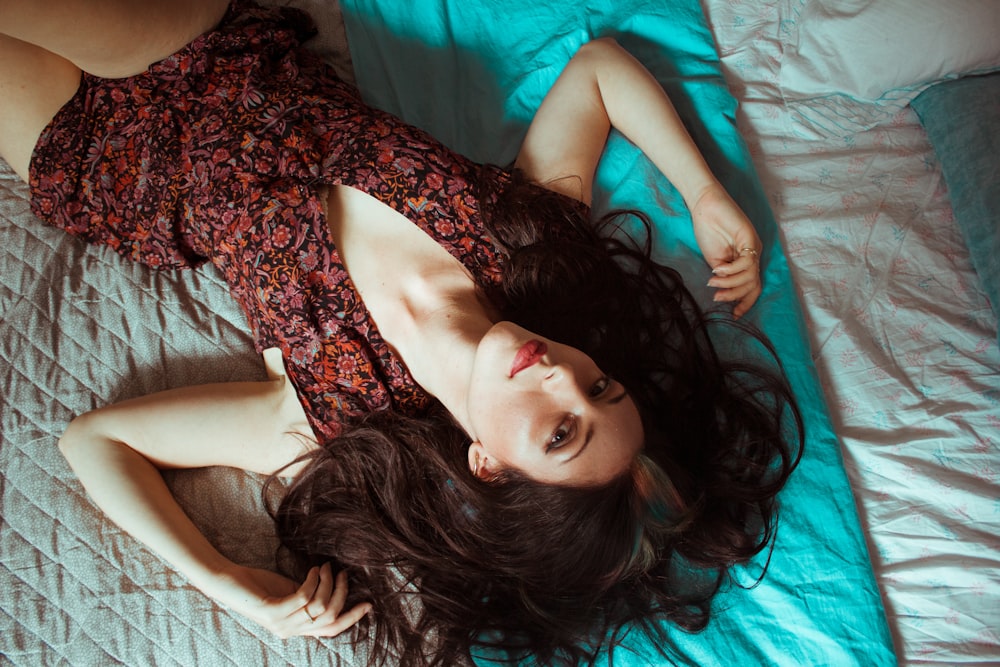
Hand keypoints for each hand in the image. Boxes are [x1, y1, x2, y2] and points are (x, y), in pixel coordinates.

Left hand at [213, 562, 371, 638]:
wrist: (228, 583)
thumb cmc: (259, 586)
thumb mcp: (290, 593)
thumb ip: (310, 596)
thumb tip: (336, 586)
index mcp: (296, 628)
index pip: (331, 630)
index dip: (352, 618)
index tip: (368, 603)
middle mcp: (290, 630)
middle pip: (330, 618)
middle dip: (341, 593)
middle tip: (342, 573)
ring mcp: (280, 623)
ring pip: (319, 607)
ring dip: (327, 583)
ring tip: (324, 567)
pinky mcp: (271, 611)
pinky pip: (303, 598)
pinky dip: (312, 581)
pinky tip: (312, 570)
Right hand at [689, 183, 762, 317]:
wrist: (704, 206)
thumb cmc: (707, 230)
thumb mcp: (715, 260)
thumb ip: (723, 276)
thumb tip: (725, 293)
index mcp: (746, 260)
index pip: (753, 287)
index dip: (745, 302)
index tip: (732, 314)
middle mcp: (753, 254)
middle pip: (753, 285)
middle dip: (735, 296)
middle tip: (717, 297)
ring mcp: (754, 246)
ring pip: (750, 277)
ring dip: (730, 284)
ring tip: (713, 282)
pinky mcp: (750, 238)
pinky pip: (746, 263)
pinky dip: (731, 271)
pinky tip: (717, 269)